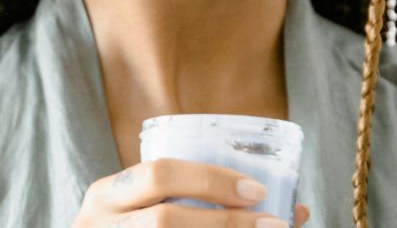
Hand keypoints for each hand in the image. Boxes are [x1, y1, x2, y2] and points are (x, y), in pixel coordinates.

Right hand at [71, 158, 309, 226]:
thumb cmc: (137, 223)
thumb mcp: (150, 204)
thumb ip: (203, 197)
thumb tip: (298, 210)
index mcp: (106, 195)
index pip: (159, 174)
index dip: (211, 180)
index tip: (258, 191)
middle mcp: (98, 227)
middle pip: (164, 222)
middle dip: (224, 222)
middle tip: (271, 223)